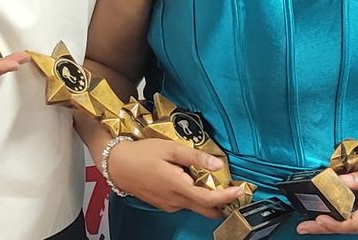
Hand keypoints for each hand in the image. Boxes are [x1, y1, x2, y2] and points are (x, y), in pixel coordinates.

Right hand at [101, 139, 249, 219]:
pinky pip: (184, 201)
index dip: (228, 197)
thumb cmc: (141, 154)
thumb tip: (218, 164)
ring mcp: (169, 205)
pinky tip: (188, 178)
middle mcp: (176, 201)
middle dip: (221, 202)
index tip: (241, 190)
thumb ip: (195, 157)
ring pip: (194, 204)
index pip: (210, 200)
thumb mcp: (170, 149)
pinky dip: (192, 193)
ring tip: (207, 176)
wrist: (116, 164)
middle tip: (231, 188)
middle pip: (206, 209)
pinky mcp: (163, 203)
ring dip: (205, 195)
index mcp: (179, 188)